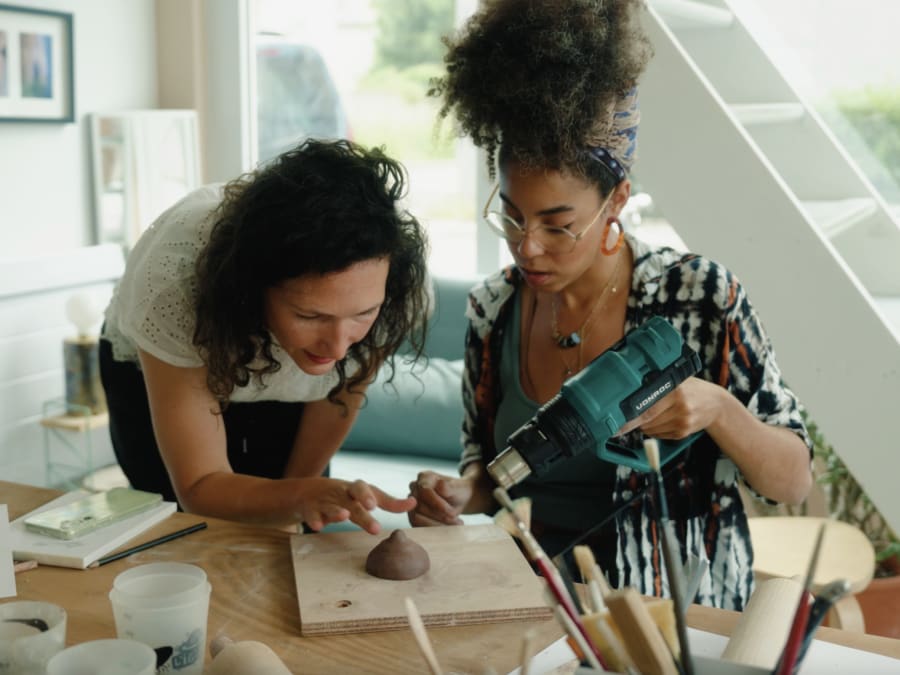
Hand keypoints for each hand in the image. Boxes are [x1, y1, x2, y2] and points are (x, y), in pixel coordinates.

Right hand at [295, 477, 415, 534]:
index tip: (375, 506)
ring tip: (344, 516)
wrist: (308, 491)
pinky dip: (314, 520)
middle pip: (352, 500)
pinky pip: (312, 514)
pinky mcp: (310, 509)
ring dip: (337, 511)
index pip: (364, 488)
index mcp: (356, 489)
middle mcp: (341, 493)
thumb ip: (389, 502)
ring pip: (332, 506)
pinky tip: (317, 527)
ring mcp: (325, 501)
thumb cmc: (346, 496)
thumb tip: (413, 503)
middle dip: (362, 508)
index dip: (370, 496)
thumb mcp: (367, 496)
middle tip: (373, 518)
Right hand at [407, 471, 472, 526]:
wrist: (459, 499)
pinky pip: (416, 526)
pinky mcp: (413, 516)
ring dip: (436, 525)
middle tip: (456, 522)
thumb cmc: (458, 491)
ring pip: (415, 518)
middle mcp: (415, 488)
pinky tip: (446, 529)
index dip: (437, 503)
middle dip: (439, 516)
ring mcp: (412, 503)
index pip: (424, 490)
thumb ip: (450, 487)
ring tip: (453, 526)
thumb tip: (440, 486)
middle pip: (419, 506)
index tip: (451, 512)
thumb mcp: (459, 488)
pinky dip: (432, 530)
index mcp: (424, 477)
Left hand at [617, 377, 723, 438]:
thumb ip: (658, 384)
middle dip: (633, 422)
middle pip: (647, 421)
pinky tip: (660, 420)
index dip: (630, 417)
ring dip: (643, 425)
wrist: (717, 405)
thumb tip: (630, 391)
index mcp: (676, 391)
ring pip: (651, 429)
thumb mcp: (678, 381)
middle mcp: (680, 408)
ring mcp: (682, 422)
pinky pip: (659, 435)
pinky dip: (654, 430)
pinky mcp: (682, 432)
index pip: (647, 408)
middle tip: (624, 419)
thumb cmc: (693, 389)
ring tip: (650, 414)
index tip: (618, 422)